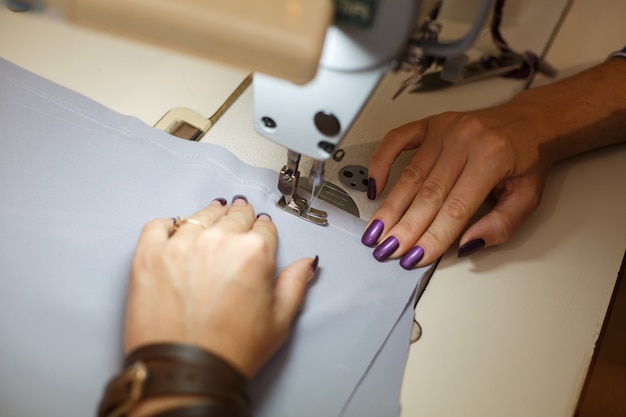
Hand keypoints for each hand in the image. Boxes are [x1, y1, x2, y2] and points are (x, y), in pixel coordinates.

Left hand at [124, 196, 316, 378]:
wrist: (186, 373)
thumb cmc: (230, 351)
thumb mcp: (279, 321)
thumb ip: (295, 284)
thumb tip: (306, 264)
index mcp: (254, 253)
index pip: (263, 227)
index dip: (263, 229)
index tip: (259, 230)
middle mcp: (218, 241)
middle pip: (234, 216)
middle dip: (240, 219)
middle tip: (238, 222)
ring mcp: (181, 245)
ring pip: (200, 215)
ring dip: (209, 216)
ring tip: (210, 223)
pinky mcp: (149, 254)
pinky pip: (159, 224)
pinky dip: (169, 225)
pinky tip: (176, 231)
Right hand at [363, 106, 555, 268]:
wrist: (530, 121)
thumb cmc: (527, 158)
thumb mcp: (528, 196)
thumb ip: (502, 225)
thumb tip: (467, 244)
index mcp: (493, 158)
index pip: (455, 208)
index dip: (433, 236)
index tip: (416, 257)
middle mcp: (465, 140)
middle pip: (427, 194)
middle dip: (405, 227)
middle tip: (388, 250)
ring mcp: (444, 129)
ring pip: (410, 175)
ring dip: (390, 207)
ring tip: (376, 231)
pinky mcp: (431, 124)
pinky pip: (397, 140)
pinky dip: (381, 163)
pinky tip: (375, 186)